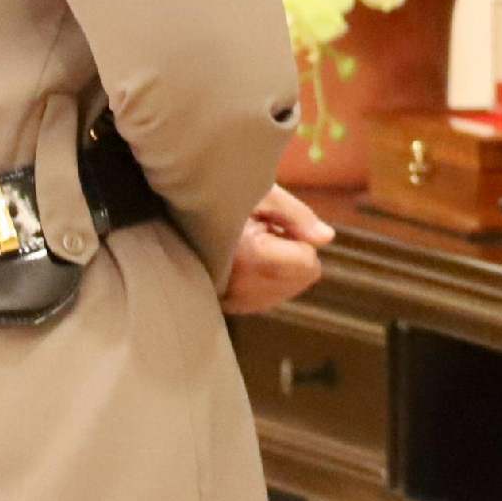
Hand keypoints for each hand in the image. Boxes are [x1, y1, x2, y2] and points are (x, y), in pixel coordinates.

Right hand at [220, 186, 334, 314]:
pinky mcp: (230, 307)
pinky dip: (268, 277)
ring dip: (281, 264)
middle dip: (292, 251)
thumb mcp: (259, 192)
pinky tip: (245, 258)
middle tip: (260, 230)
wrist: (174, 215)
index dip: (297, 235)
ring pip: (290, 287)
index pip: (308, 262)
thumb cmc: (221, 196)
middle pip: (304, 277)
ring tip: (249, 242)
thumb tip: (327, 238)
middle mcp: (241, 289)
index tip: (271, 221)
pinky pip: (272, 295)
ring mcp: (235, 302)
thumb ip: (296, 215)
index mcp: (250, 258)